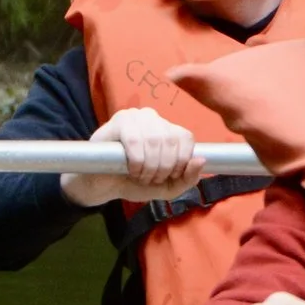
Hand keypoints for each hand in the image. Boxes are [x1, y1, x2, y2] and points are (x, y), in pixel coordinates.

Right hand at [60, 107, 207, 207]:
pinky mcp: (118, 121)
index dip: (181, 161)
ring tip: (140, 176)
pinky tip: (130, 169)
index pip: (186, 138)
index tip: (168, 176)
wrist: (103, 185)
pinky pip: (135, 139)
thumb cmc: (134, 182)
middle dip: (164, 168)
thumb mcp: (166, 187)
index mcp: (168, 129)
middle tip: (150, 179)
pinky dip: (136, 160)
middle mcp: (154, 118)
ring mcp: (135, 116)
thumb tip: (201, 160)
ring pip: (155, 140)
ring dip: (149, 166)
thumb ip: (187, 179)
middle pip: (171, 140)